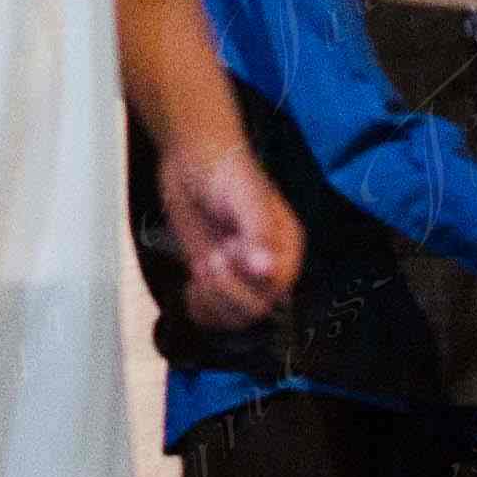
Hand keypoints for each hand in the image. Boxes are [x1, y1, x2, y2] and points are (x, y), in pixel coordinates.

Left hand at [157, 138, 301, 332]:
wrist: (192, 159)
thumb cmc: (225, 170)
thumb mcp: (246, 196)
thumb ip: (259, 232)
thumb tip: (267, 270)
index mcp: (286, 247)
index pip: (276, 288)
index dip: (248, 281)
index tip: (226, 250)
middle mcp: (268, 267)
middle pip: (255, 309)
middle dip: (228, 292)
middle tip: (210, 260)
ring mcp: (240, 276)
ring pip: (234, 318)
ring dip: (212, 304)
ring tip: (200, 272)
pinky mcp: (215, 279)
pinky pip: (213, 315)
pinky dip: (199, 311)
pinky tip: (190, 290)